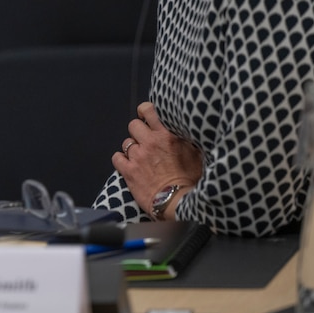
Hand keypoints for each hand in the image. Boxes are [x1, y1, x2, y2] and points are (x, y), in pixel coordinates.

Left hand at [112, 102, 202, 216]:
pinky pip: (116, 157)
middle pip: (133, 125)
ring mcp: (138, 156)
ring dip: (132, 148)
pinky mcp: (128, 171)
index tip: (145, 117)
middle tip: (145, 141)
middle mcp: (150, 142)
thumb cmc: (190, 180)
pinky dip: (121, 160)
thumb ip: (188, 139)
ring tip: (141, 157)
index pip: (148, 110)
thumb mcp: (197, 155)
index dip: (144, 111)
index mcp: (167, 135)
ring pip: (126, 142)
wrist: (178, 202)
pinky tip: (129, 165)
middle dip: (138, 132)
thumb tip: (188, 130)